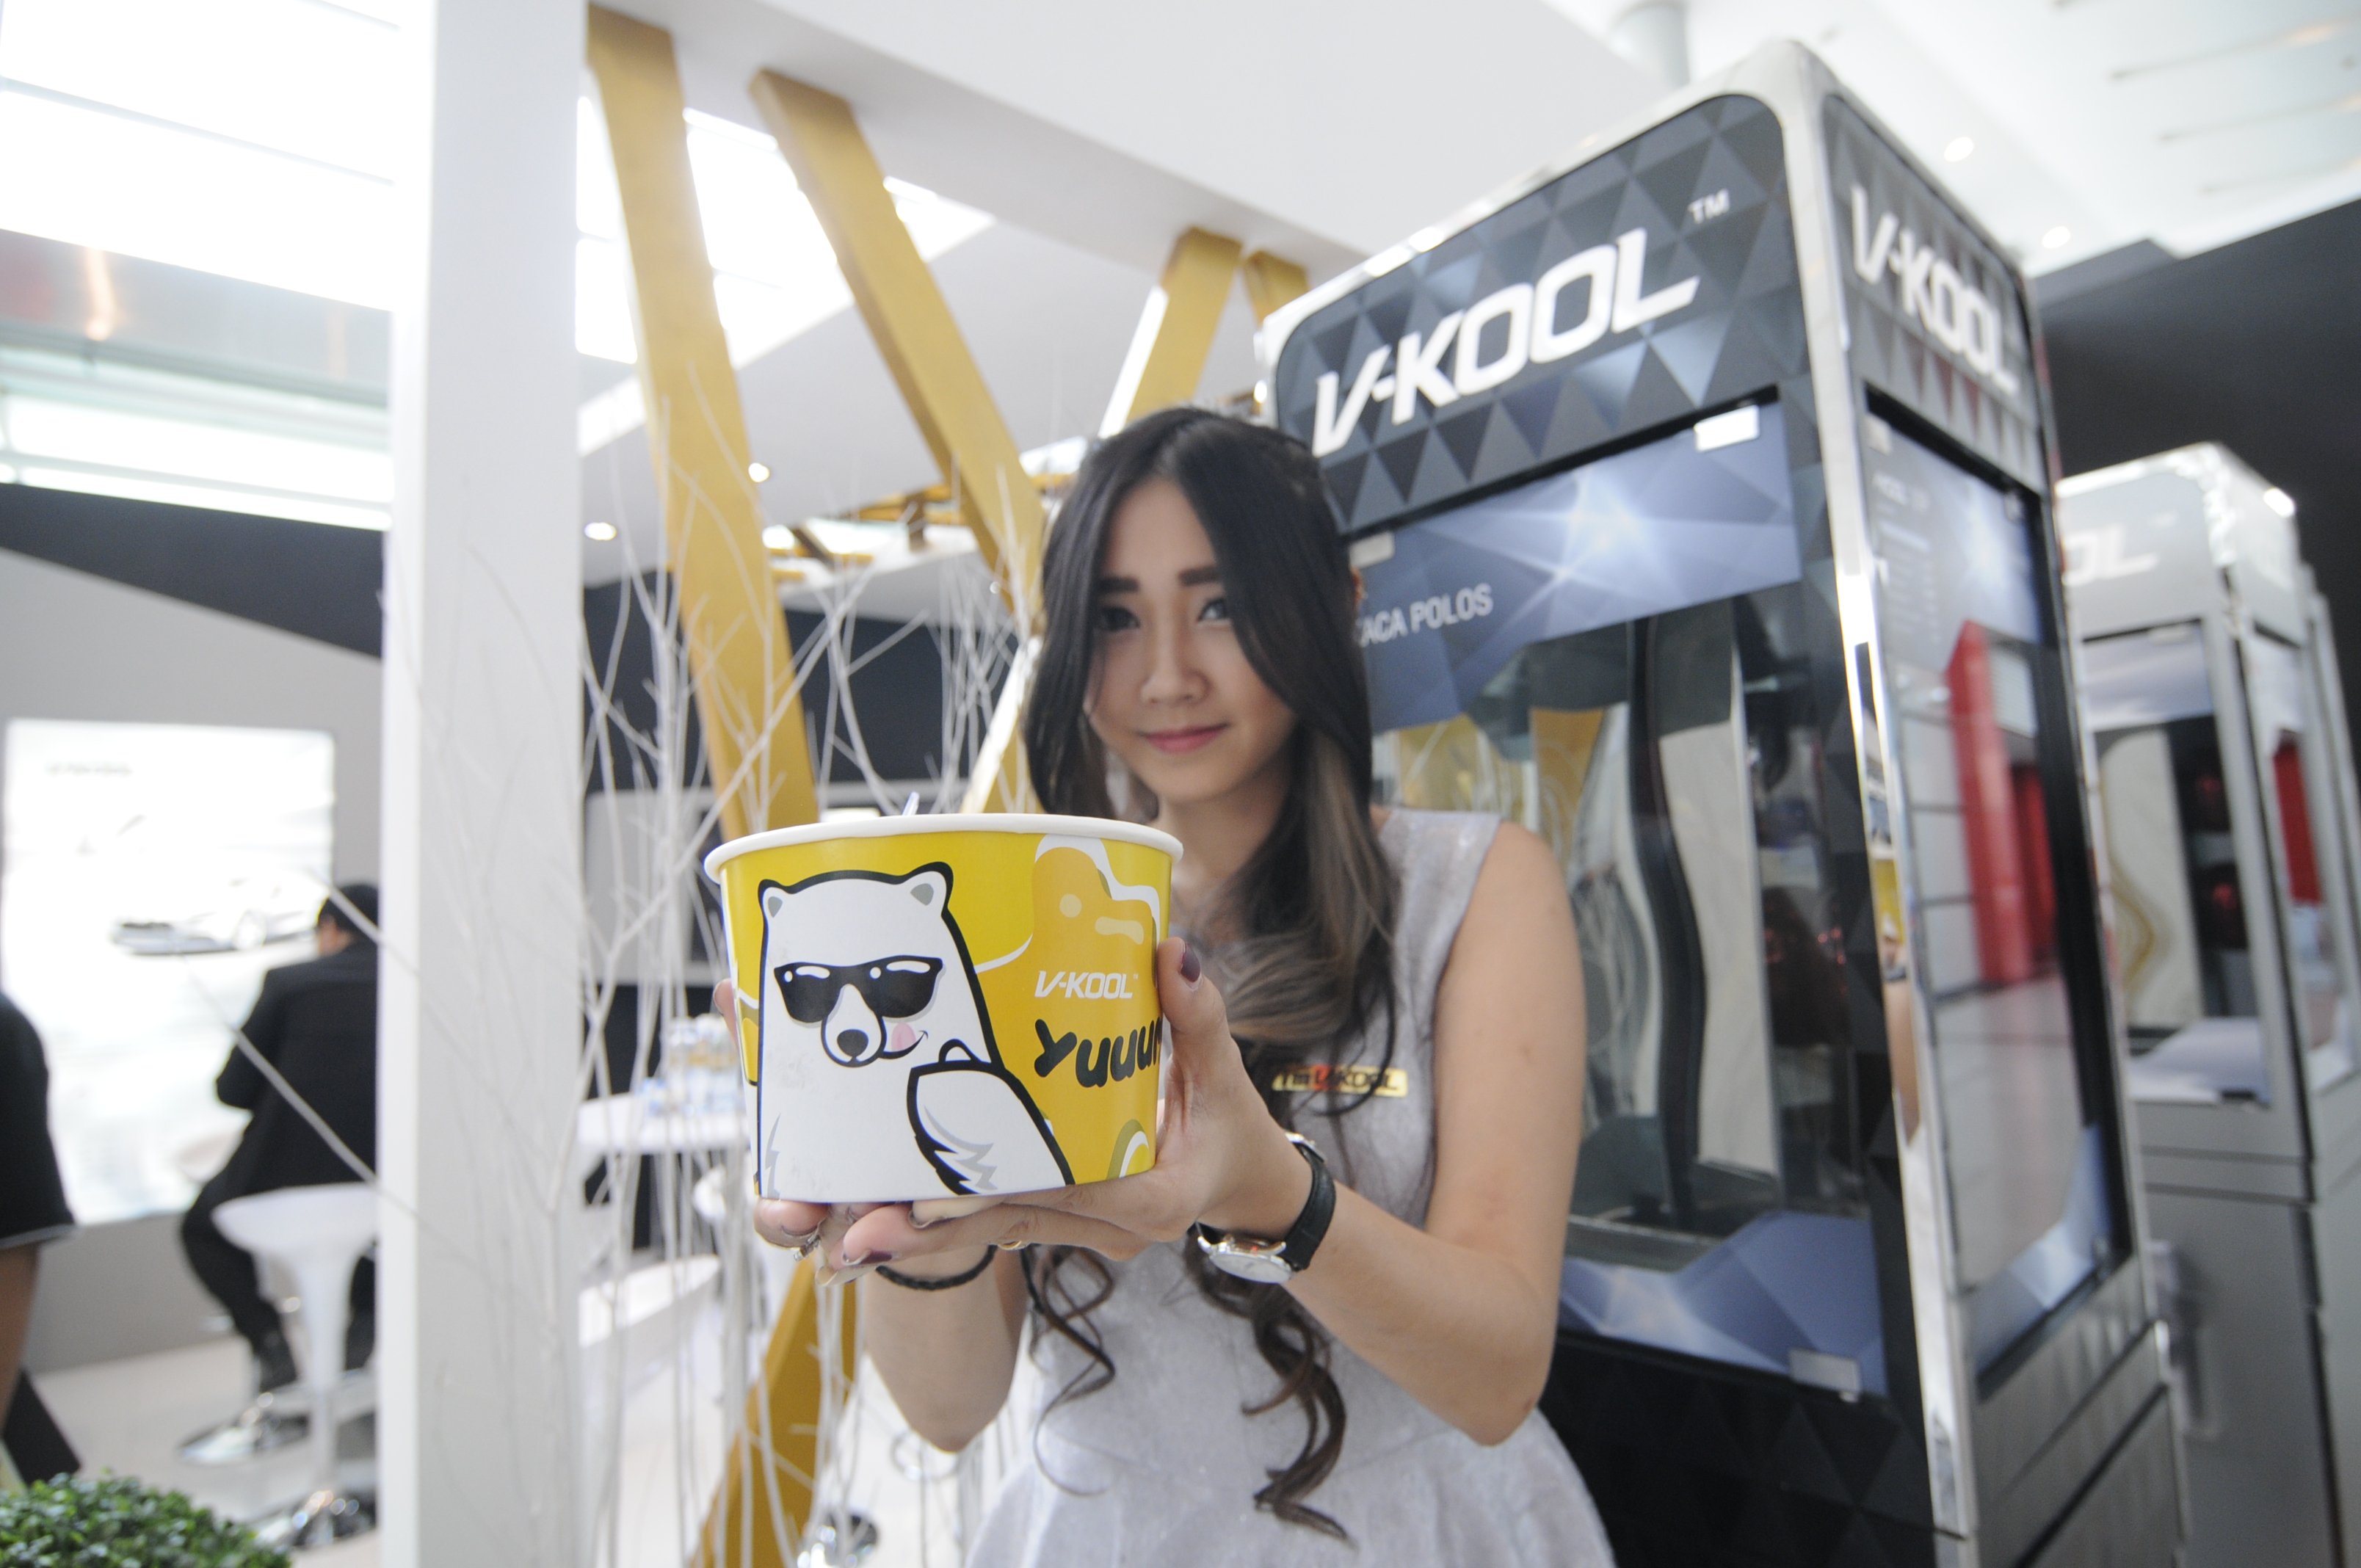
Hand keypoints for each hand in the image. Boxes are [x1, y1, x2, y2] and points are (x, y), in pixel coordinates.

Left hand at [818, 939, 1311, 1283]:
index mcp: (1152, 1198)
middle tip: (857, 1230)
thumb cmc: (1233, 1126)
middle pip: (1008, 1223)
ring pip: (990, 1231)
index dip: (997, 1189)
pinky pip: (996, 1223)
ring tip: (845, 1233)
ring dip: (920, 1233)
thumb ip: (1197, 1015)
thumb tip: (1172, 951)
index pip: (1066, 1192)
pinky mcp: (1061, 1225)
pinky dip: (943, 1219)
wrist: (1247, 1186)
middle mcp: (1111, 1229)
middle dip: (931, 1228)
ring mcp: (1083, 1234)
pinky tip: (877, 1215)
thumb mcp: (1223, 1072)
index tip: (932, 1191)